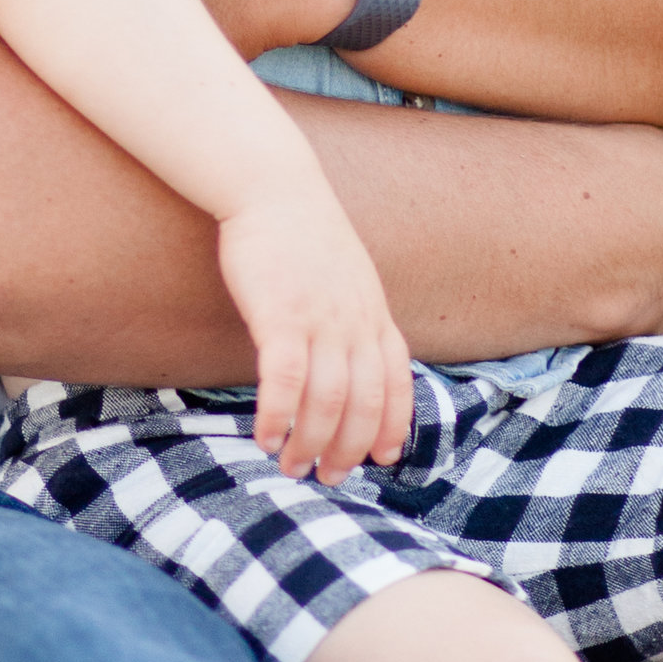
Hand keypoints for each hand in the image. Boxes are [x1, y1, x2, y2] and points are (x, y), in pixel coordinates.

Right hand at [215, 191, 414, 484]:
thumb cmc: (302, 231)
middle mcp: (356, 322)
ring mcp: (321, 319)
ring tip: (292, 466)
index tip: (382, 458)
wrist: (273, 185)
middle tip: (328, 476)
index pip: (397, 381)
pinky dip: (278, 415)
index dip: (392, 425)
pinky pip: (286, 380)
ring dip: (310, 442)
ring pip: (327, 400)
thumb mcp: (347, 273)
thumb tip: (351, 352)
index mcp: (374, 312)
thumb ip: (355, 312)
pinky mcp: (281, 315)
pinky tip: (265, 436)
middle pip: (364, 402)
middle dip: (348, 448)